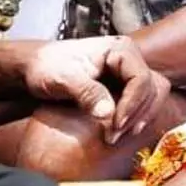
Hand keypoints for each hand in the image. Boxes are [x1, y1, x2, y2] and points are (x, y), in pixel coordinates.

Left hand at [24, 36, 170, 146]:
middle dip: (136, 114)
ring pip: (152, 96)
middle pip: (152, 88)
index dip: (132, 104)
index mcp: (120, 50)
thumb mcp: (64, 78)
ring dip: (139, 118)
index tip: (116, 125)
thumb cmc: (46, 67)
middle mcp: (130, 59)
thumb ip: (87, 93)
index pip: (141, 78)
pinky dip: (135, 118)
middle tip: (114, 135)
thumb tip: (108, 114)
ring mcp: (128, 73)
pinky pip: (141, 102)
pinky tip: (120, 131)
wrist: (34, 68)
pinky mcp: (124, 86)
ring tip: (117, 135)